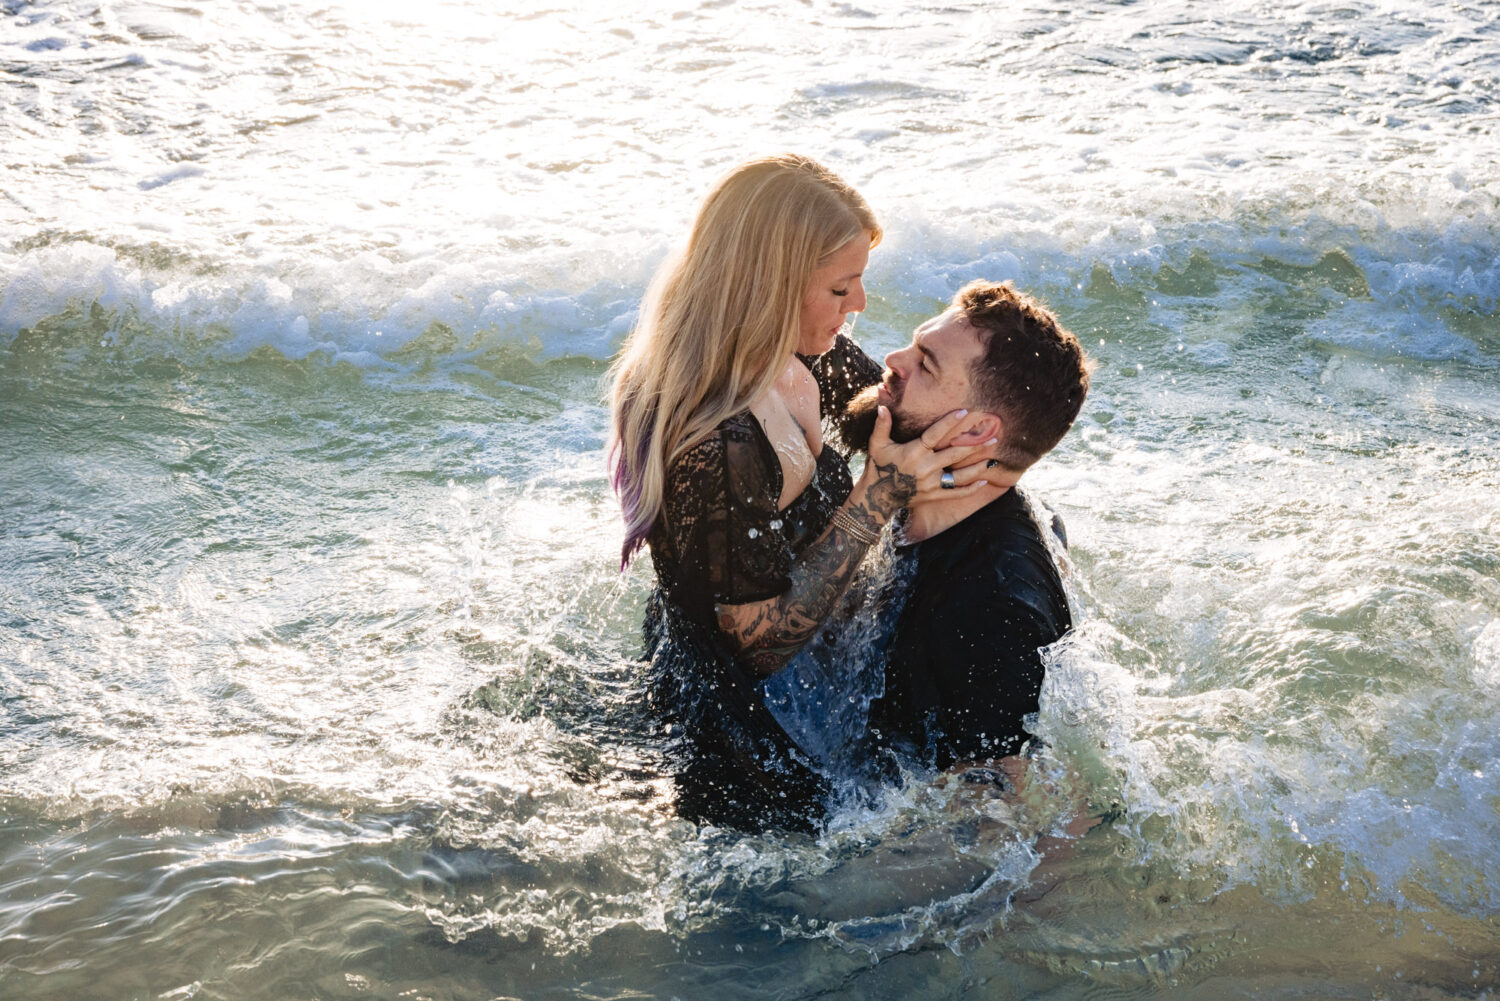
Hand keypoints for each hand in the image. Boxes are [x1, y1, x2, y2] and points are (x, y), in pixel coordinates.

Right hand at [863, 406, 994, 514]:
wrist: (877, 497)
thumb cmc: (878, 467)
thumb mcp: (877, 444)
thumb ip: (882, 425)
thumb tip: (882, 406)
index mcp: (914, 452)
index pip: (935, 434)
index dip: (949, 423)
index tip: (965, 412)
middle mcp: (925, 467)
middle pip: (954, 454)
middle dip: (974, 445)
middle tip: (994, 436)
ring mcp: (931, 483)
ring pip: (960, 475)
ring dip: (977, 467)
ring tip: (993, 459)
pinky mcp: (934, 495)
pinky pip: (956, 493)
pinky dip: (971, 489)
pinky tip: (984, 481)